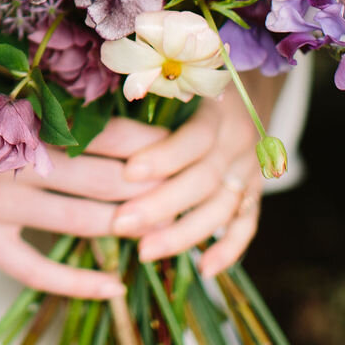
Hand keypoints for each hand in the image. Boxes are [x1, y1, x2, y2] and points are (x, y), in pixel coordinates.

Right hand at [0, 108, 167, 299]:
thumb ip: (40, 122)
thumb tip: (104, 126)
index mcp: (20, 123)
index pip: (98, 131)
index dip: (144, 143)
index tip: (180, 147)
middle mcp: (14, 160)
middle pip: (101, 176)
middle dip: (149, 189)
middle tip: (188, 195)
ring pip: (79, 220)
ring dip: (125, 227)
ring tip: (164, 236)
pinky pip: (38, 269)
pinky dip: (80, 280)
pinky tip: (114, 285)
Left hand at [109, 91, 263, 276]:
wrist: (252, 82)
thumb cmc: (198, 77)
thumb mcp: (179, 76)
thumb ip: (147, 91)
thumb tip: (90, 115)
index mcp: (220, 110)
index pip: (195, 139)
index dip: (164, 157)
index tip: (128, 173)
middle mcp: (239, 143)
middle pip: (204, 180)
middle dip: (161, 206)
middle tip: (120, 223)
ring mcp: (249, 170)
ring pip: (222, 209)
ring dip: (184, 234)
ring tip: (144, 252)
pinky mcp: (254, 191)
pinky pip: (246, 224)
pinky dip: (229, 249)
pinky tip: (204, 269)